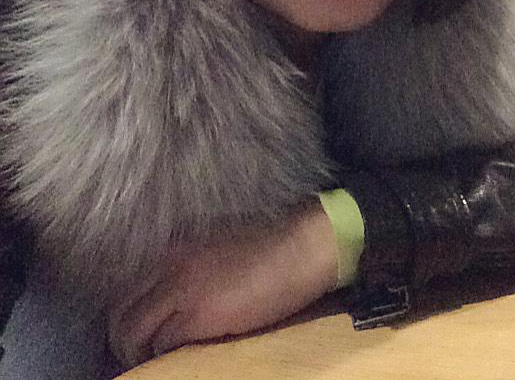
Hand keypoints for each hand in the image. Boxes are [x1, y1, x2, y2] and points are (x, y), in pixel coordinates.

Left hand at [108, 199, 337, 368]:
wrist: (299, 248)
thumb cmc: (269, 248)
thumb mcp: (217, 250)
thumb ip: (190, 267)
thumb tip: (176, 298)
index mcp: (173, 250)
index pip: (128, 289)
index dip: (128, 316)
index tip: (140, 334)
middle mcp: (167, 266)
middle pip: (119, 311)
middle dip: (123, 340)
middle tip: (142, 355)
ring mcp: (180, 289)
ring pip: (130, 331)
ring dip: (138, 353)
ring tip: (156, 362)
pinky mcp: (197, 315)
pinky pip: (161, 345)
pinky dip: (164, 357)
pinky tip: (179, 359)